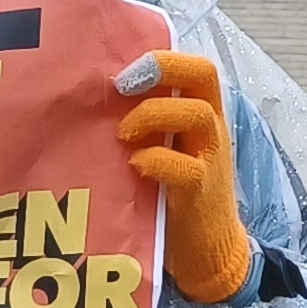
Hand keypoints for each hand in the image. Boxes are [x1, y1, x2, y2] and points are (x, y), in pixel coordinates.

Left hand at [115, 50, 253, 305]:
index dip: (162, 57)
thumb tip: (95, 97)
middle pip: (204, 74)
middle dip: (162, 69)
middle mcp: (212, 128)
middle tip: (122, 86)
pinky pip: (186, 169)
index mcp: (202, 111)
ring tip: (123, 133)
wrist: (208, 250)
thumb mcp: (166, 147)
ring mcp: (211, 158)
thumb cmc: (175, 192)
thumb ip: (147, 122)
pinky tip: (134, 165)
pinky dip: (156, 161)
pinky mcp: (201, 193)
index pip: (195, 66)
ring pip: (196, 114)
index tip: (123, 69)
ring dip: (153, 114)